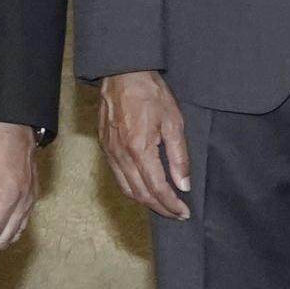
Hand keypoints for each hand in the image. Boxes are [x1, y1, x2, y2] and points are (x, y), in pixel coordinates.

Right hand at [100, 70, 189, 219]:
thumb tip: (183, 184)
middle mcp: (121, 154)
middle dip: (159, 207)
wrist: (122, 74)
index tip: (184, 212)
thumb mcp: (174, 122)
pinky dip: (131, 188)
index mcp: (140, 149)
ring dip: (145, 201)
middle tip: (176, 214)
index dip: (171, 204)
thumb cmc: (150, 93)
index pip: (157, 188)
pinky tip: (144, 187)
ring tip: (162, 205)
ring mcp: (110, 151)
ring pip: (126, 188)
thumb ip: (179, 156)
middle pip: (140, 193)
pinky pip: (117, 176)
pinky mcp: (104, 146)